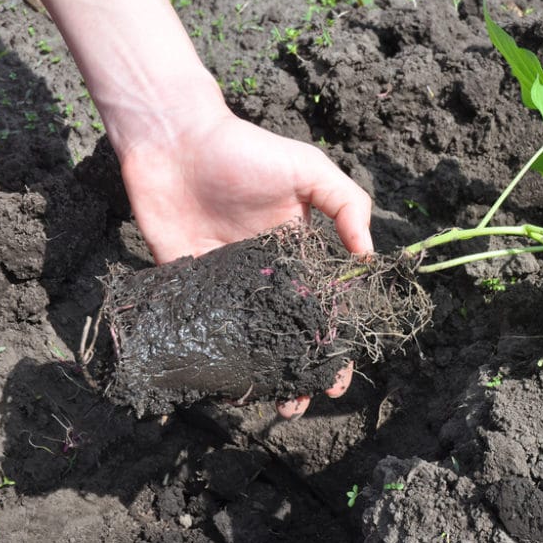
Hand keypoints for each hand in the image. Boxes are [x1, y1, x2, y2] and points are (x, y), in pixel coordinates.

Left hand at [119, 101, 371, 418]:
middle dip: (301, 371)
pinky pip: (201, 328)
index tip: (339, 376)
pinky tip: (223, 387)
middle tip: (304, 402)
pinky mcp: (186, 283)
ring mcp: (226, 283)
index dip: (335, 343)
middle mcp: (265, 275)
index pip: (324, 307)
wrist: (174, 140)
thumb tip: (368, 259)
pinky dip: (213, 359)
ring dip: (262, 374)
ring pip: (249, 340)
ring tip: (272, 403)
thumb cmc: (246, 152)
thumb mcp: (308, 170)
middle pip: (288, 333)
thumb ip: (346, 206)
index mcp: (299, 254)